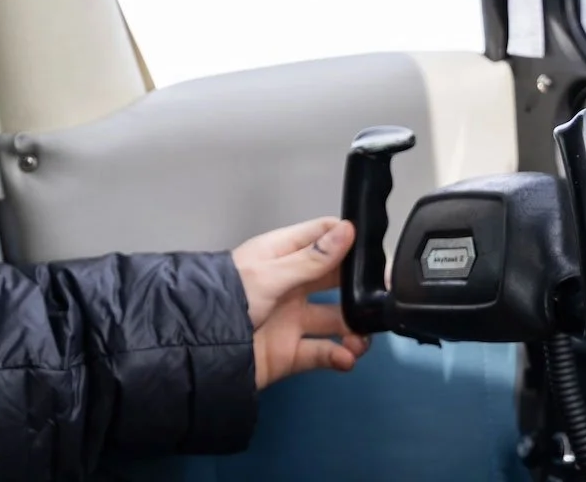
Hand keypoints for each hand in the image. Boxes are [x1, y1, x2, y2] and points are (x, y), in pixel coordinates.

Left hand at [232, 216, 369, 388]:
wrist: (200, 351)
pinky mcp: (292, 351)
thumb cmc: (226, 299)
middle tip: (385, 293)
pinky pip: (324, 352)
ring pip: (336, 319)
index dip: (348, 238)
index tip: (375, 247)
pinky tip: (346, 355)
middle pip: (335, 279)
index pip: (321, 237)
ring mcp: (292, 319)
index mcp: (281, 256)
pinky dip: (340, 355)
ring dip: (355, 327)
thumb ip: (311, 258)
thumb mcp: (270, 274)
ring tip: (363, 336)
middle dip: (360, 286)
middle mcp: (290, 285)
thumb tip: (347, 230)